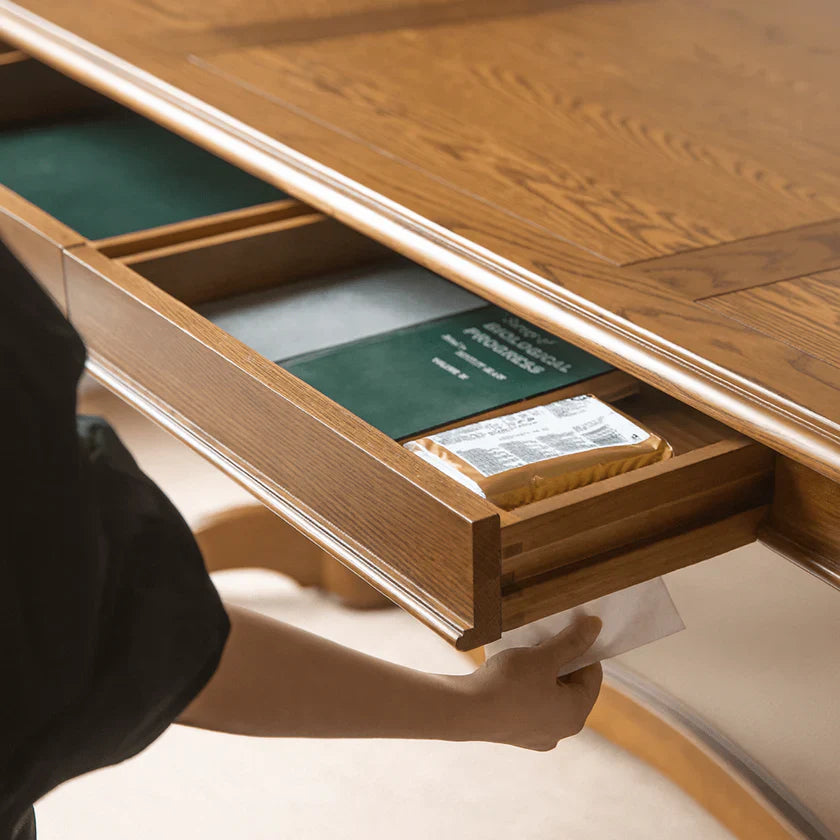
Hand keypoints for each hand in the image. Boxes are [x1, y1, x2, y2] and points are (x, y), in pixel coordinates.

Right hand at [461, 615, 602, 750]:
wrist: (466, 710)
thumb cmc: (508, 684)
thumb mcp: (543, 656)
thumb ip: (571, 641)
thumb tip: (595, 627)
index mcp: (575, 714)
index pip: (592, 676)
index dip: (583, 650)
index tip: (569, 632)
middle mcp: (560, 731)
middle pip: (571, 688)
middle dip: (560, 663)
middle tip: (544, 643)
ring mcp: (537, 736)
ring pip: (549, 697)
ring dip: (542, 675)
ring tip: (526, 656)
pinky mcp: (516, 734)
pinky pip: (530, 706)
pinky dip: (526, 690)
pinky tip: (510, 676)